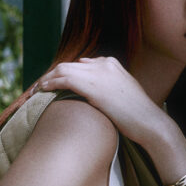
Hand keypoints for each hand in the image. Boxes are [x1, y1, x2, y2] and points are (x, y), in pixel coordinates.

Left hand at [34, 57, 171, 150]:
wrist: (149, 122)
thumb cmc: (137, 113)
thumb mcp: (123, 92)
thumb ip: (109, 84)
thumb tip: (92, 85)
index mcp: (112, 63)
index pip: (81, 63)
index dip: (64, 73)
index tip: (54, 82)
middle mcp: (104, 64)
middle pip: (69, 64)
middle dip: (52, 74)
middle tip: (39, 85)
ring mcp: (99, 73)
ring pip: (63, 69)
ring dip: (47, 78)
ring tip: (36, 89)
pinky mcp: (93, 86)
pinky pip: (64, 79)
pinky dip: (50, 83)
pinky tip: (42, 90)